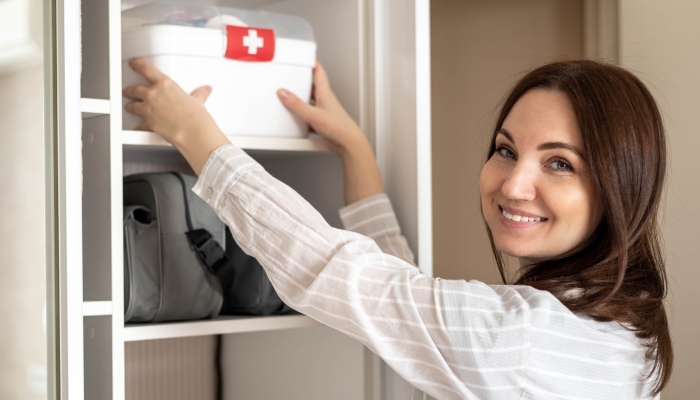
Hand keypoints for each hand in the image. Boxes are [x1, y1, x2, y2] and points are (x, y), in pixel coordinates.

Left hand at [123, 59, 229, 174]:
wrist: (193, 132)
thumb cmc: (195, 117)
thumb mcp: (198, 101)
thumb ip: (198, 94)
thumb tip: (204, 91)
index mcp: (165, 85)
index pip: (146, 69)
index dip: (138, 65)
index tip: (134, 64)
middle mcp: (153, 95)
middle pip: (135, 89)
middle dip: (130, 90)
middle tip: (128, 90)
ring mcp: (149, 110)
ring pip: (133, 106)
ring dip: (130, 106)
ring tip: (129, 107)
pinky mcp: (148, 124)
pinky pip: (140, 125)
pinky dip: (139, 126)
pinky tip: (139, 127)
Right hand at [277, 62, 367, 156]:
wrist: (348, 143)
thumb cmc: (339, 127)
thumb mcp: (313, 114)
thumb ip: (296, 104)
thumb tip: (283, 93)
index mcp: (325, 93)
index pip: (319, 72)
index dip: (312, 62)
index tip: (305, 56)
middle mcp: (325, 100)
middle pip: (312, 86)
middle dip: (302, 81)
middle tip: (292, 76)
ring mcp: (323, 111)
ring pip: (309, 102)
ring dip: (300, 100)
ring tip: (289, 98)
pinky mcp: (321, 122)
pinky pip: (308, 116)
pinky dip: (301, 117)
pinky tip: (295, 120)